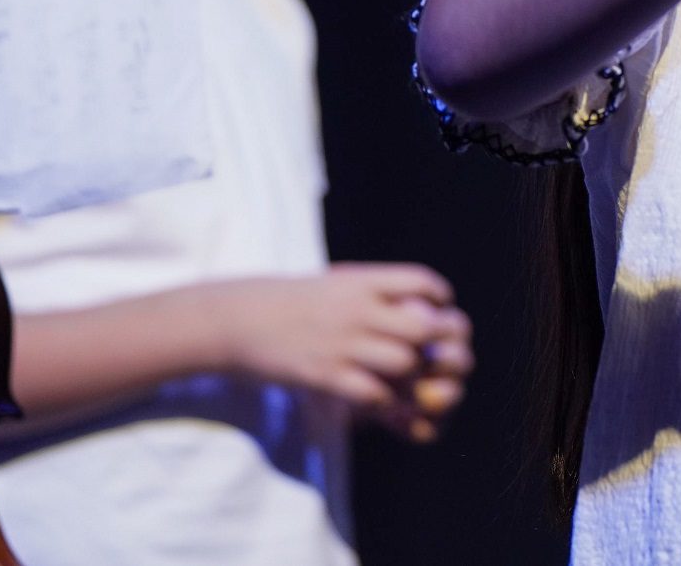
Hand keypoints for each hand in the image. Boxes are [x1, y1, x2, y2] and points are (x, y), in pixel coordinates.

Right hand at [200, 262, 471, 438]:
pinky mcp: (325, 376)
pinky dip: (386, 399)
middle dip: (437, 342)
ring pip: (405, 362)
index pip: (420, 281)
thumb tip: (414, 300)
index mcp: (360, 282)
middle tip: (435, 351)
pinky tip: (381, 397)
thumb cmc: (291, 301)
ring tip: (411, 379)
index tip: (440, 308)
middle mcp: (356, 310)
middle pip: (424, 327)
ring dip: (414, 374)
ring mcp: (342, 344)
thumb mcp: (335, 284)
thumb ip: (373, 290)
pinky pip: (373, 393)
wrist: (239, 319)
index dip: (439, 297)